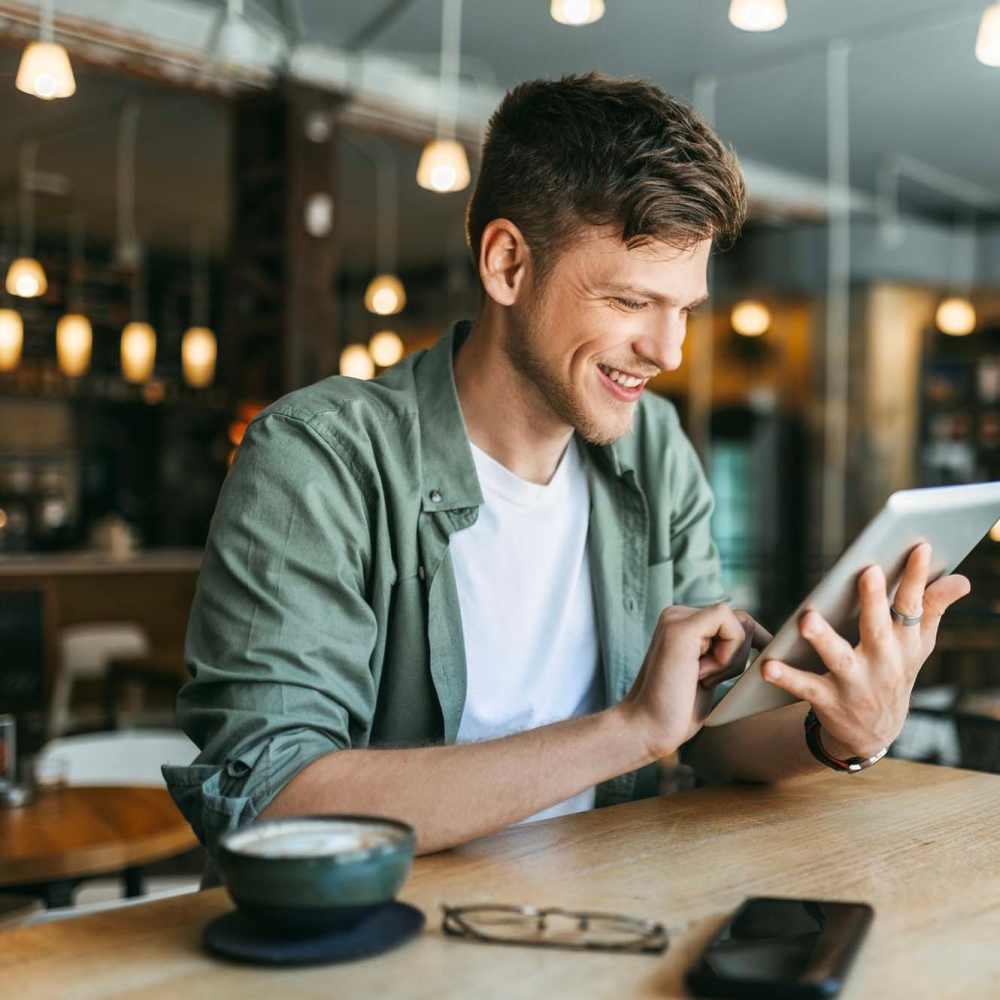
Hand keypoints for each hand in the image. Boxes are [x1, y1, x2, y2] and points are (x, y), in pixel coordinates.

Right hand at [620, 604, 771, 759]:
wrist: (646, 728)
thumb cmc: (678, 709)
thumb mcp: (709, 673)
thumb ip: (724, 652)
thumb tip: (763, 642)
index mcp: (683, 623)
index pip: (734, 620)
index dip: (750, 644)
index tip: (748, 669)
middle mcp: (678, 615)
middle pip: (741, 619)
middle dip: (740, 653)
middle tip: (706, 678)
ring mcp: (677, 618)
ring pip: (739, 622)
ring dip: (732, 658)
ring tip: (698, 678)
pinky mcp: (681, 629)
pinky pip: (731, 626)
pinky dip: (728, 655)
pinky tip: (700, 674)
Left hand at [761, 543, 970, 758]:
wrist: (874, 734)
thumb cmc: (892, 673)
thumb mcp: (916, 646)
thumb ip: (932, 609)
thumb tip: (962, 579)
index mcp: (903, 644)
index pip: (912, 606)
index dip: (917, 578)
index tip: (920, 547)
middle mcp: (882, 662)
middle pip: (877, 628)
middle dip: (874, 601)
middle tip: (868, 572)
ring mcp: (854, 682)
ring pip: (838, 658)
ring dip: (823, 639)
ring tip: (806, 619)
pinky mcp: (828, 700)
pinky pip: (805, 687)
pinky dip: (786, 678)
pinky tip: (768, 665)